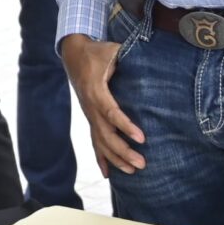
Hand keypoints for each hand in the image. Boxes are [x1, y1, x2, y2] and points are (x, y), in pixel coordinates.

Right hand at [60, 33, 145, 175]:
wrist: (73, 54)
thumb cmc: (96, 52)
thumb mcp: (112, 50)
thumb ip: (127, 56)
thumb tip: (150, 60)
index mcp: (96, 91)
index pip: (111, 113)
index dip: (126, 126)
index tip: (141, 138)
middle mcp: (91, 107)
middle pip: (106, 135)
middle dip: (123, 151)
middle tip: (142, 163)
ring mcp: (89, 115)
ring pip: (100, 142)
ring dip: (115, 158)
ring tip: (133, 170)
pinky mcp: (90, 118)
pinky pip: (94, 142)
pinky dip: (100, 158)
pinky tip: (108, 174)